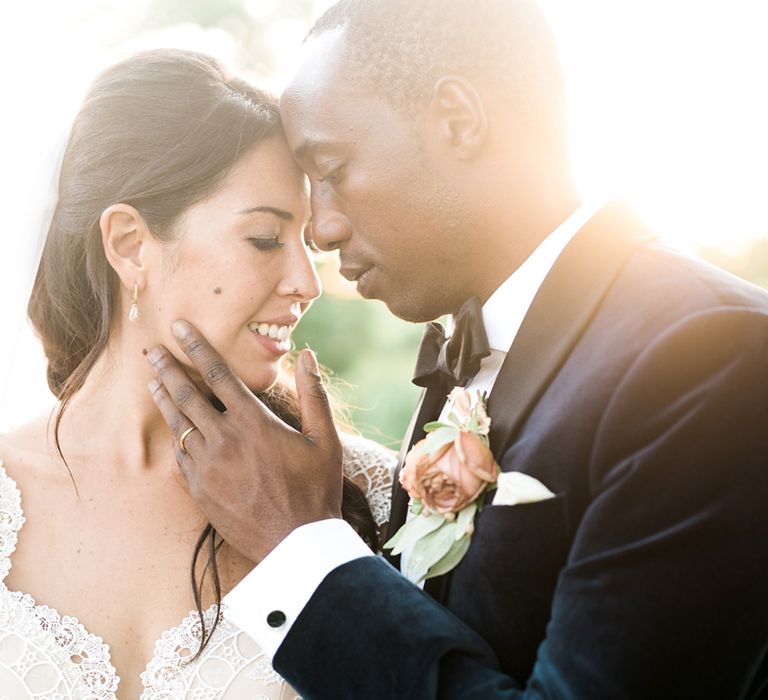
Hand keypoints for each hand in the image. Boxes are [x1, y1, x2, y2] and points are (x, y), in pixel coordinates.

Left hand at [147, 320, 342, 561]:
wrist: (296, 542)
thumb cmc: (315, 489)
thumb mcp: (325, 439)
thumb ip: (314, 394)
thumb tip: (307, 354)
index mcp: (254, 422)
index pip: (218, 373)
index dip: (197, 347)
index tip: (180, 327)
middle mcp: (224, 439)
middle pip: (187, 394)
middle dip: (167, 368)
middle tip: (151, 349)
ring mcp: (208, 466)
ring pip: (178, 424)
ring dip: (164, 399)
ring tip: (152, 382)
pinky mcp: (199, 490)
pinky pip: (180, 457)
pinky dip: (174, 437)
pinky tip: (171, 429)